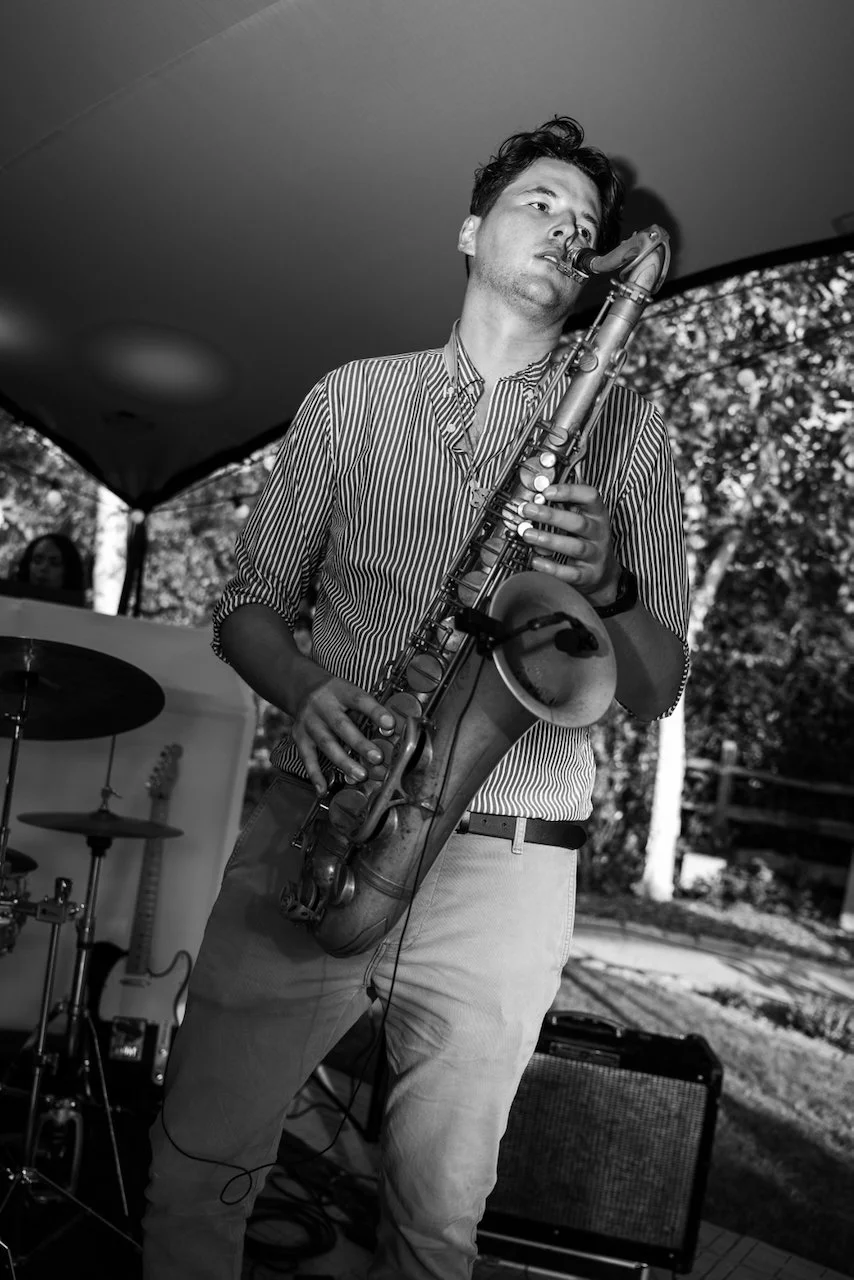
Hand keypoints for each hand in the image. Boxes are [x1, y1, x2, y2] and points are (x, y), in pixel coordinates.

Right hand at [291, 674, 395, 794]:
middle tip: (377, 758)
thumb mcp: (351, 693)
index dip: (375, 712)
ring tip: (360, 775)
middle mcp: (322, 705)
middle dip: (360, 743)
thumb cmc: (336, 696)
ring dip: (344, 761)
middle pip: (341, 725)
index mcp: (340, 691)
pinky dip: (315, 775)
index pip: (359, 700)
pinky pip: (307, 758)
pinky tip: (324, 789)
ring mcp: (309, 722)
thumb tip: (391, 730)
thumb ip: (369, 711)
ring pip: (326, 743)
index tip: (390, 724)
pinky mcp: (299, 737)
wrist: (303, 690)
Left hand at [520, 481, 620, 604]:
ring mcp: (595, 555)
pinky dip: (552, 567)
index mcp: (598, 515)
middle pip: (578, 523)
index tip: (547, 491)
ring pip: (574, 547)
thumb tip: (544, 486)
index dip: (569, 491)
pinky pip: (570, 573)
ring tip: (527, 534)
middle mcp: (599, 534)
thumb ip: (567, 502)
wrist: (603, 573)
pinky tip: (536, 560)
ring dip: (548, 540)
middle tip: (529, 510)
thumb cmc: (588, 540)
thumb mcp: (584, 518)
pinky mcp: (587, 575)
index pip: (590, 497)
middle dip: (551, 516)